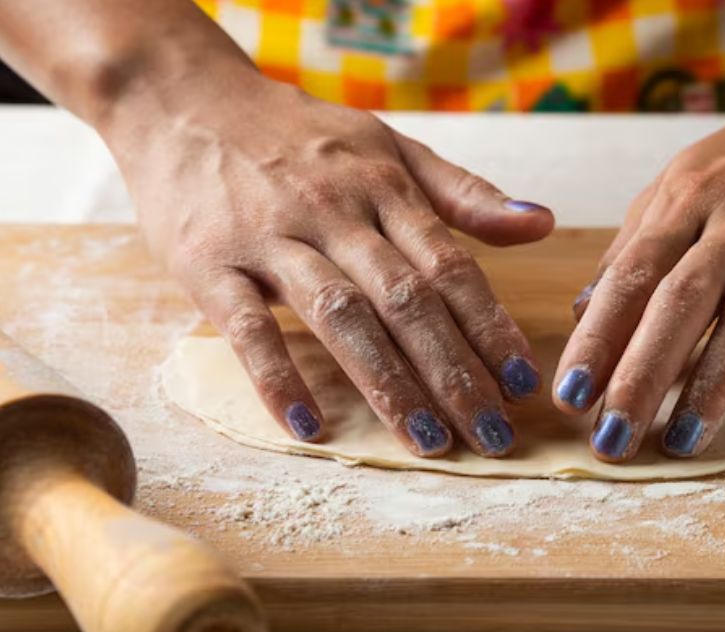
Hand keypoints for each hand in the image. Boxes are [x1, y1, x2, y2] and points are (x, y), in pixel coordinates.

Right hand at [108, 75, 553, 456]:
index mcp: (384, 187)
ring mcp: (271, 238)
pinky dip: (277, 378)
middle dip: (454, 372)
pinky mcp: (209, 264)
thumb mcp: (387, 147)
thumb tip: (542, 223)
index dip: (490, 326)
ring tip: (426, 440)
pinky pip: (246, 327)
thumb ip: (462, 192)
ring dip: (387, 383)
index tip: (522, 383)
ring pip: (340, 316)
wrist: (182, 99)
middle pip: (406, 300)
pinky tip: (308, 428)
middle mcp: (335, 213)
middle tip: (490, 433)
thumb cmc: (298, 134)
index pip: (449, 266)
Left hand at [553, 109, 724, 461]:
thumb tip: (582, 312)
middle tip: (612, 439)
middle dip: (641, 372)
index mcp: (688, 198)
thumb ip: (637, 245)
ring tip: (682, 440)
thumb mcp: (689, 185)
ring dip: (714, 380)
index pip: (632, 274)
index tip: (569, 398)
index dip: (598, 338)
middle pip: (681, 298)